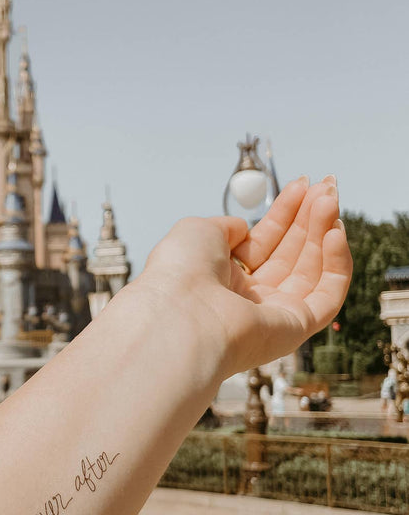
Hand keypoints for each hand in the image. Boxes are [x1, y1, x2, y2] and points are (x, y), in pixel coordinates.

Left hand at [138, 175, 351, 375]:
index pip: (263, 242)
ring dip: (324, 233)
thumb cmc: (179, 272)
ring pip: (311, 271)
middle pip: (290, 254)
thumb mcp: (197, 231)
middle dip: (309, 219)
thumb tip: (243, 226)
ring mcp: (271, 315)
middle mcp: (246, 298)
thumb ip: (226, 226)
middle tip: (326, 187)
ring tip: (329, 200)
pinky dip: (336, 265)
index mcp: (221, 277)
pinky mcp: (293, 331)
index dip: (284, 213)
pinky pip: (326, 296)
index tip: (302, 184)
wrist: (179, 313)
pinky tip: (335, 233)